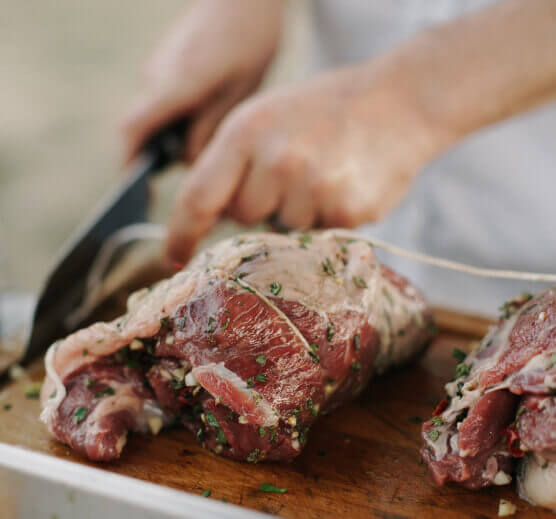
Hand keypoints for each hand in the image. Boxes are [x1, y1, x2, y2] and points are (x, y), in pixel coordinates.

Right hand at [122, 0, 283, 163]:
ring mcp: (156, 69)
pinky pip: (163, 104)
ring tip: (212, 134)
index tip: (137, 191)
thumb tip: (189, 162)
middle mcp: (155, 76)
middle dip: (164, 155)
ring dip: (175, 136)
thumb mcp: (240, 91)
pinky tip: (208, 114)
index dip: (130, 163)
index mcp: (175, 83)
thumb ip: (211, 128)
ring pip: (155, 118)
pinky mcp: (164, 67)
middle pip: (143, 131)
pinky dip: (179, 120)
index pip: (133, 129)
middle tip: (201, 168)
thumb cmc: (249, 39)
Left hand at [165, 60, 447, 261]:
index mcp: (247, 132)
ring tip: (325, 173)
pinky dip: (327, 218)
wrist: (400, 101)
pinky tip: (344, 185)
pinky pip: (319, 235)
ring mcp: (314, 189)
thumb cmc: (325, 110)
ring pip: (283, 229)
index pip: (199, 197)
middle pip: (244, 217)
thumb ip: (234, 161)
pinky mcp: (346, 212)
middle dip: (260, 203)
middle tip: (292, 172)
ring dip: (298, 212)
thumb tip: (212, 214)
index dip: (181, 233)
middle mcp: (277, 161)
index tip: (172, 256)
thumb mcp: (268, 117)